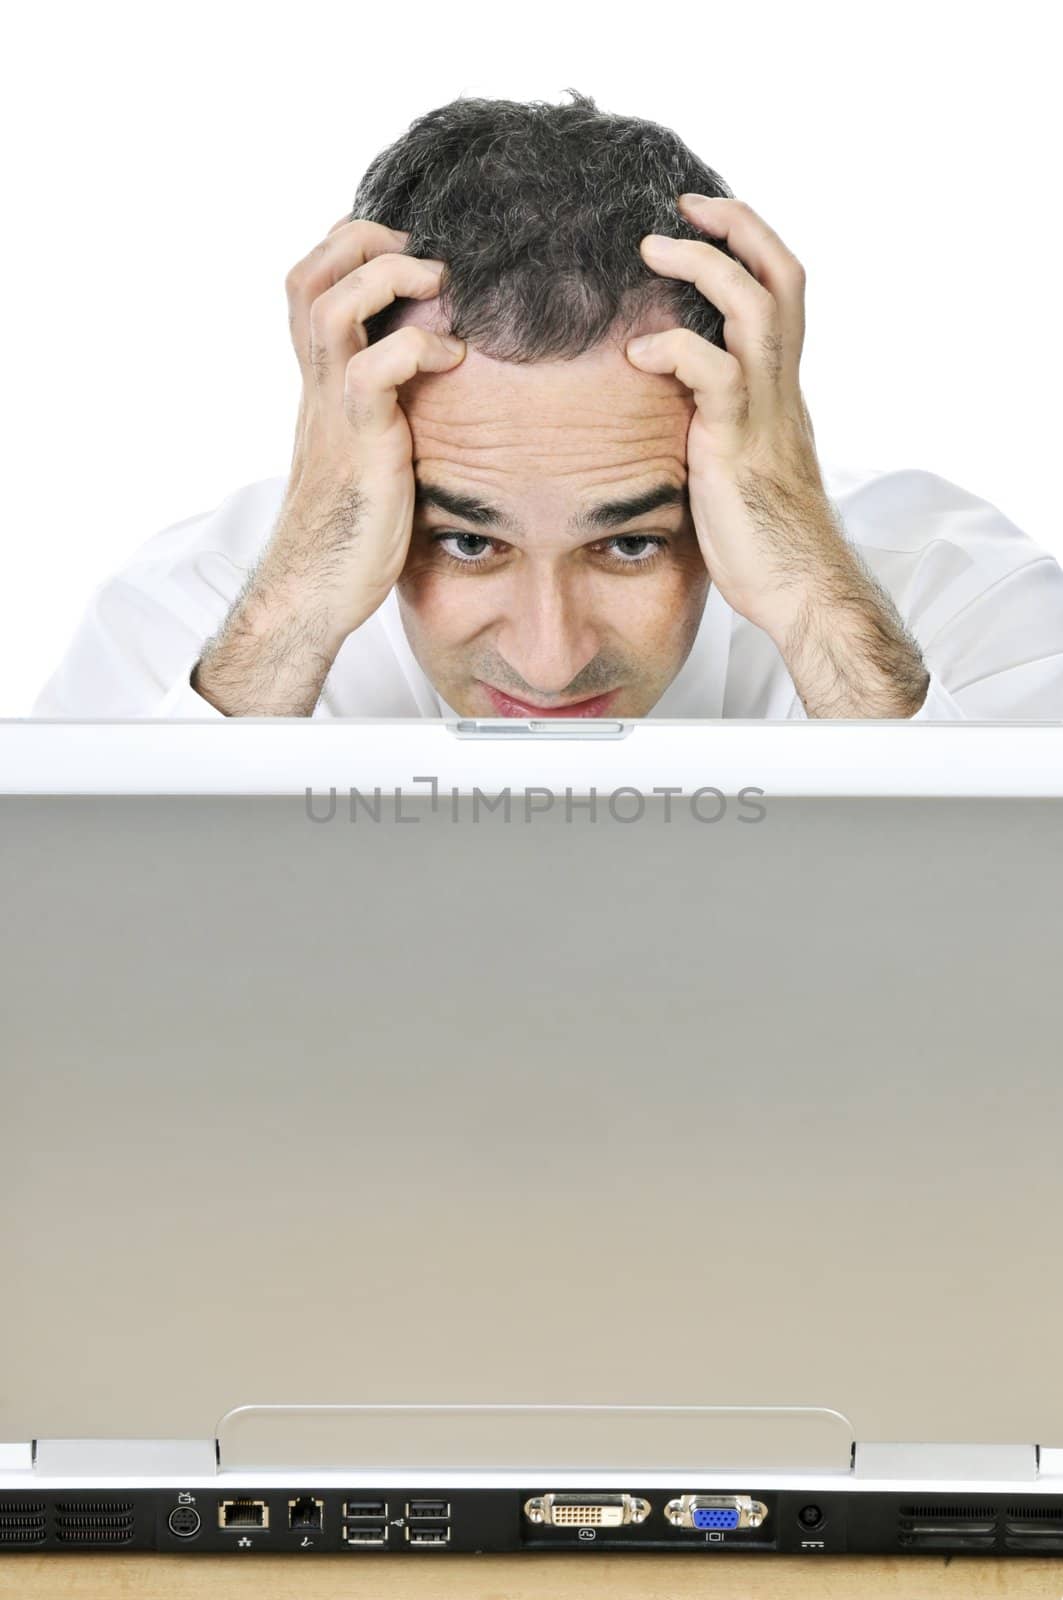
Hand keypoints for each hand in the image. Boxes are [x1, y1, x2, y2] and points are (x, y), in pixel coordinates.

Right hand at [194, 217, 465, 715]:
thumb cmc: (353, 532)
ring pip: (331, 306)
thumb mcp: (374, 453)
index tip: (408, 253)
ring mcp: (333, 413)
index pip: (311, 284)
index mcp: (320, 384)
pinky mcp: (360, 445)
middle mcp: (318, 387)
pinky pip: (373, 372)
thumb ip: (394, 412)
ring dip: (387, 276)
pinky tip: (454, 360)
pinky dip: (416, 349)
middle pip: (307, 275)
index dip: (350, 248)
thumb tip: (449, 389)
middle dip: (363, 241)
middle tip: (423, 255)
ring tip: (439, 285)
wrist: (315, 592)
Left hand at [626, 197, 928, 716]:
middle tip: (682, 206)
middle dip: (736, 227)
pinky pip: (715, 375)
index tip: (702, 218)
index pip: (783, 292)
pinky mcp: (740, 447)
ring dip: (703, 266)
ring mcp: (766, 415)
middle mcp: (783, 391)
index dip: (750, 244)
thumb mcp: (734, 468)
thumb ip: (711, 428)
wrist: (800, 592)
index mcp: (783, 392)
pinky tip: (638, 355)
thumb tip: (666, 412)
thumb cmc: (764, 544)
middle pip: (781, 277)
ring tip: (651, 252)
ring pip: (755, 308)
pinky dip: (675, 350)